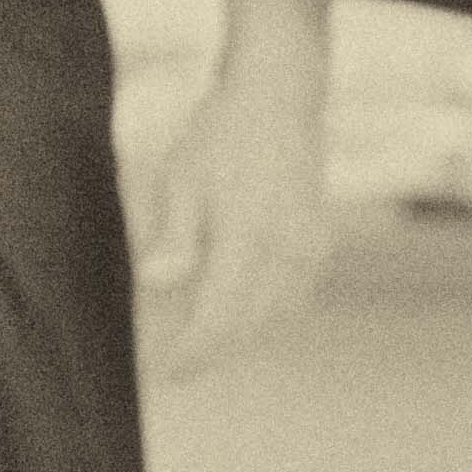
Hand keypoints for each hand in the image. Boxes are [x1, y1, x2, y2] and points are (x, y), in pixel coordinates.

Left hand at [133, 60, 332, 378]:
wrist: (278, 99)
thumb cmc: (220, 136)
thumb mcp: (181, 178)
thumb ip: (173, 236)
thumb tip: (152, 282)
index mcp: (248, 235)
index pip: (219, 317)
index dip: (190, 352)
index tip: (160, 372)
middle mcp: (287, 248)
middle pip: (249, 326)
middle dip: (210, 352)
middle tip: (173, 367)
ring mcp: (310, 247)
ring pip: (274, 316)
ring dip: (239, 337)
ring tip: (200, 346)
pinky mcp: (319, 243)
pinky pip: (292, 296)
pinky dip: (265, 314)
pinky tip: (240, 313)